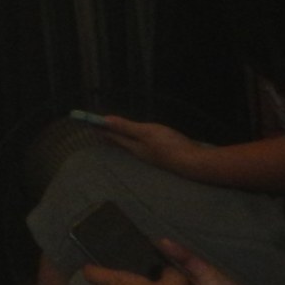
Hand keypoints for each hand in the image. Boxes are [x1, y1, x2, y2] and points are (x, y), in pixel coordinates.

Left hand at [90, 114, 215, 179]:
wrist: (195, 163)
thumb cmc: (169, 146)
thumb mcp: (146, 133)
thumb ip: (126, 127)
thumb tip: (104, 121)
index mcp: (134, 148)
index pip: (113, 137)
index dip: (101, 129)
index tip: (89, 123)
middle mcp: (140, 154)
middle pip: (121, 144)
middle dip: (109, 136)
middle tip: (98, 129)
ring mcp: (152, 156)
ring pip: (131, 147)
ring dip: (122, 139)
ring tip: (115, 135)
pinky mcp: (163, 155)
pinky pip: (143, 147)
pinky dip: (136, 142)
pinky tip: (141, 141)